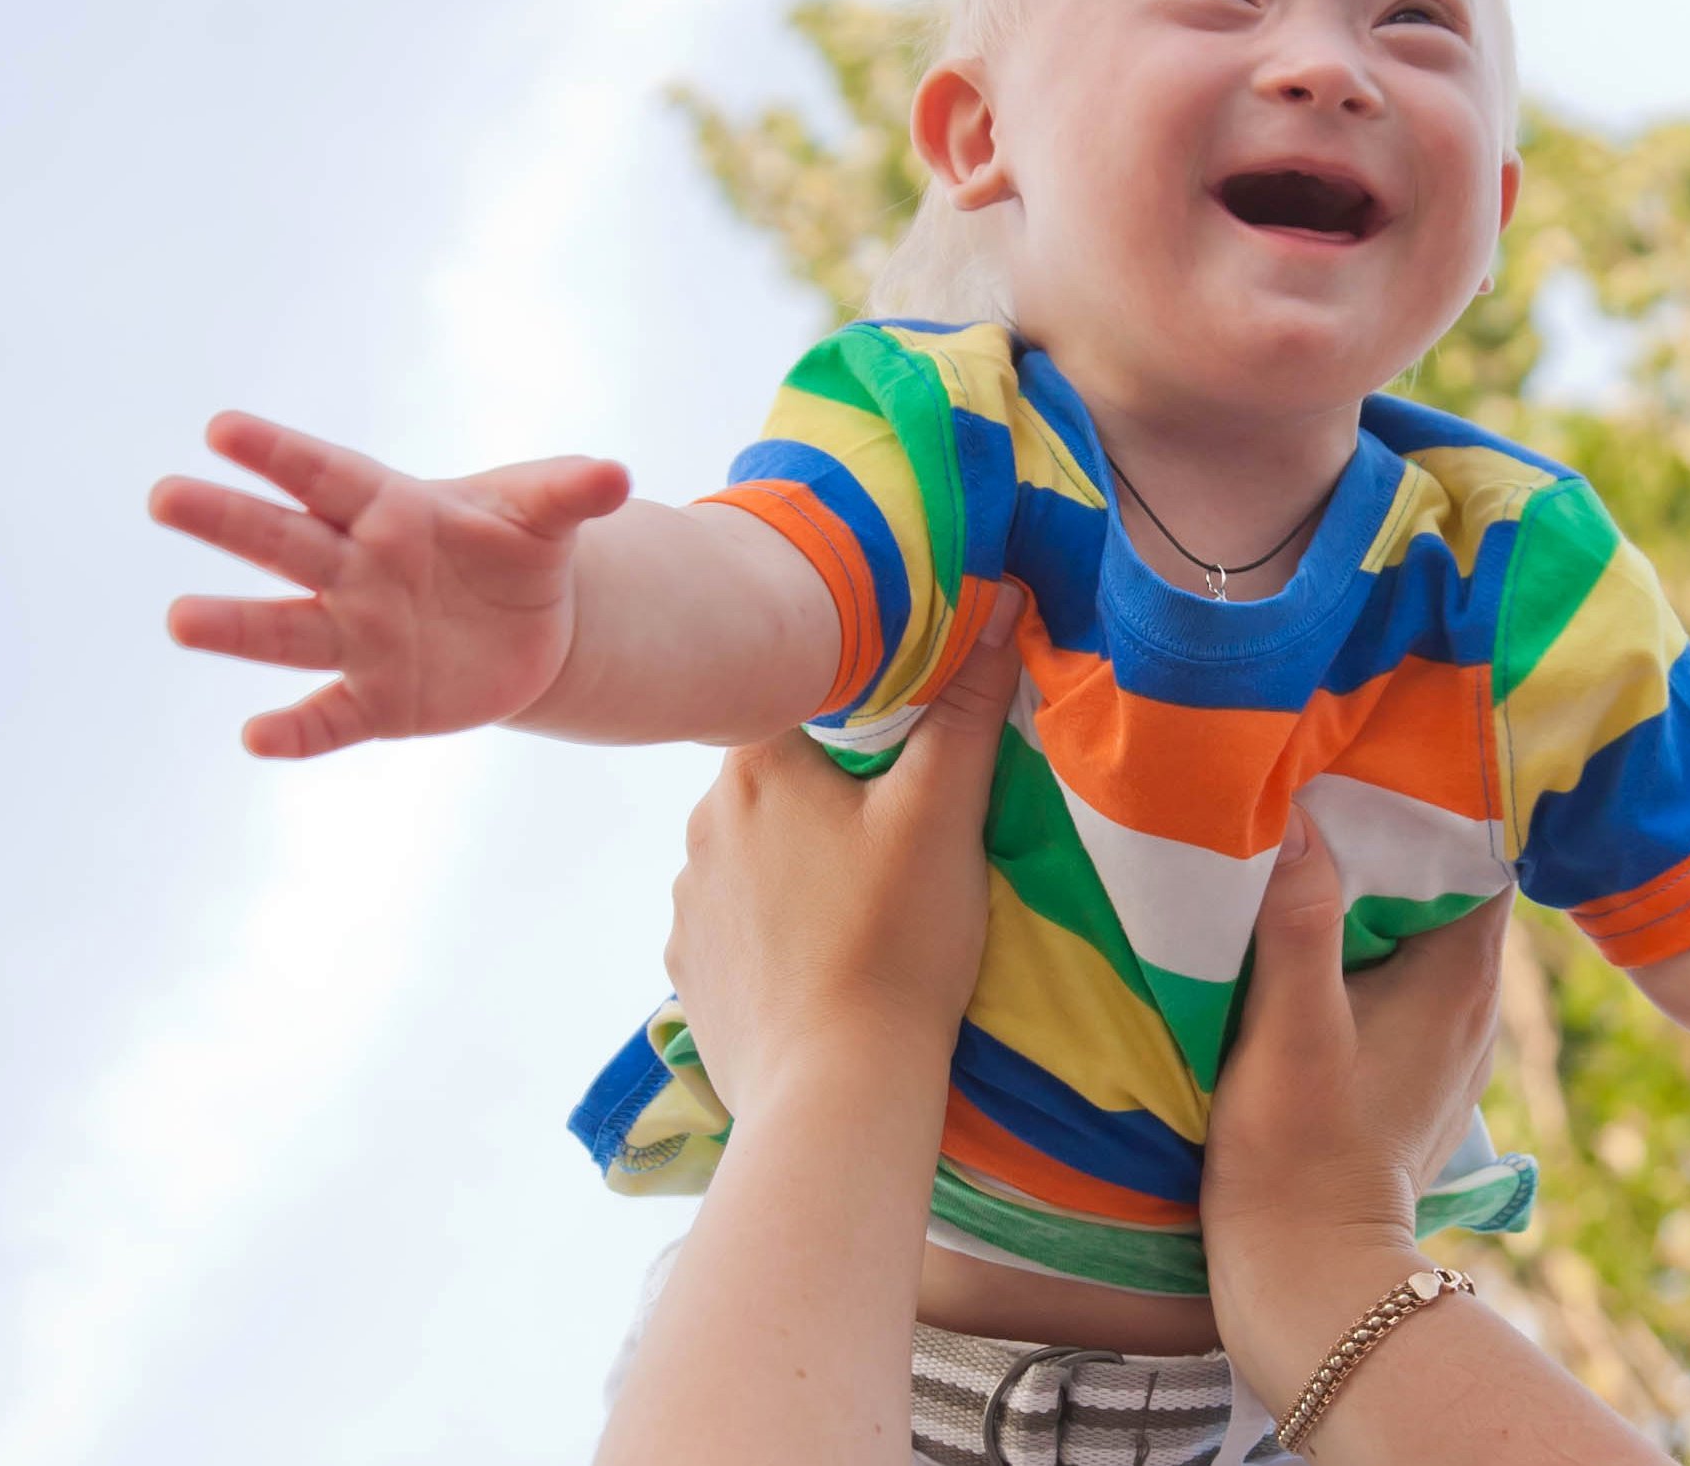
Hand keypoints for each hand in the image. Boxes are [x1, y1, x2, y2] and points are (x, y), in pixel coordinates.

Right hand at [149, 411, 630, 756]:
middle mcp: (357, 571)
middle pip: (284, 543)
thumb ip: (572, 493)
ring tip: (181, 618)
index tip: (222, 428)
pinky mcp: (378, 701)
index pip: (327, 476)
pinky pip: (328, 717)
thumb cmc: (517, 549)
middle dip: (227, 521)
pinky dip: (295, 730)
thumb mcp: (546, 513)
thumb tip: (617, 477)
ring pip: (287, 631)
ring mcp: (360, 637)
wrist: (532, 628)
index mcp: (390, 509)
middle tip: (166, 497)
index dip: (277, 454)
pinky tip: (258, 737)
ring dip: (235, 626)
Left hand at [663, 584, 1025, 1119]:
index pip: (794, 697)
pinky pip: (734, 919)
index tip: (900, 733)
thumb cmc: (893, 939)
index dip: (851, 706)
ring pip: (751, 847)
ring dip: (796, 856)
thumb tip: (1000, 602)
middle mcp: (702, 825)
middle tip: (896, 819)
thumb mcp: (945, 813)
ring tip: (862, 895)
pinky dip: (773, 923)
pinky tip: (822, 950)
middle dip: (827, 787)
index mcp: (756, 768)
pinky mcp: (692, 970)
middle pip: (773, 773)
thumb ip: (967, 707)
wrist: (834, 1088)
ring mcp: (688, 902)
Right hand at [1202, 815, 1509, 1392]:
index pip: (1483, 849)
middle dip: (1396, 834)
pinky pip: (1403, 979)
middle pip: (1451, 884)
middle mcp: (1475, 1005)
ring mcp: (1450, 1045)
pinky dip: (1366, 946)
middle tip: (1328, 778)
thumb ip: (1297, 923)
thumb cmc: (1297, 1155)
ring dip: (1376, 892)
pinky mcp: (1415, 1076)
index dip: (1439, 796)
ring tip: (1312, 843)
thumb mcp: (1291, 1030)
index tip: (1379, 753)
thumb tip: (1300, 815)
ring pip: (1424, 932)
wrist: (1306, 1279)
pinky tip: (1310, 937)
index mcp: (1462, 978)